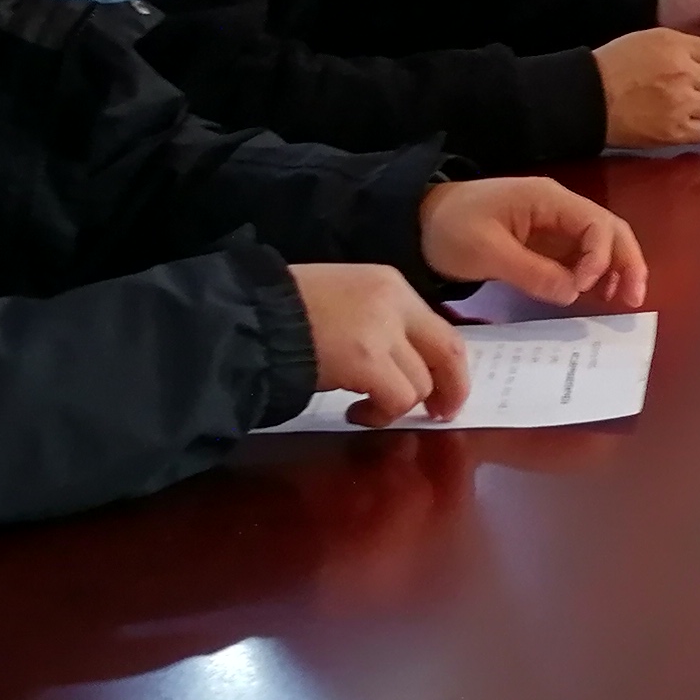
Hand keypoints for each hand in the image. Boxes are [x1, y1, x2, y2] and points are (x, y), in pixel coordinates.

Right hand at [290, 263, 464, 426]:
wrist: (247, 315)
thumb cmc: (285, 310)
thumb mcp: (343, 300)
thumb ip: (380, 322)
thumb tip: (407, 361)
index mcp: (390, 284)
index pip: (441, 327)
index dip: (448, 365)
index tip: (444, 388)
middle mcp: (395, 302)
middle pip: (448, 353)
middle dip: (452, 390)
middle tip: (439, 414)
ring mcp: (382, 331)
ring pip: (420, 383)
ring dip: (398, 406)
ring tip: (366, 410)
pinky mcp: (366, 360)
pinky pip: (396, 399)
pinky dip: (380, 415)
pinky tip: (355, 414)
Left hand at [417, 176, 650, 311]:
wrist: (418, 221)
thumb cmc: (450, 229)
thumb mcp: (486, 251)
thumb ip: (532, 271)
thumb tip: (573, 293)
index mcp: (547, 200)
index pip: (595, 223)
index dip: (600, 257)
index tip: (584, 287)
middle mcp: (558, 208)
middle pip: (609, 230)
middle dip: (626, 262)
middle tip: (635, 299)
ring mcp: (553, 225)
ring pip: (600, 243)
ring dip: (616, 269)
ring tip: (623, 301)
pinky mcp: (544, 243)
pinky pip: (580, 256)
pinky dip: (595, 275)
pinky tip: (598, 296)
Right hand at [591, 27, 699, 145]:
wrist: (588, 98)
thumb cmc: (614, 66)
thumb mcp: (649, 40)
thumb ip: (682, 47)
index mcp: (676, 47)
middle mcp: (683, 74)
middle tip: (696, 89)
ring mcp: (681, 104)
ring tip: (691, 107)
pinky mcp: (675, 131)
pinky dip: (699, 128)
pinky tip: (684, 122)